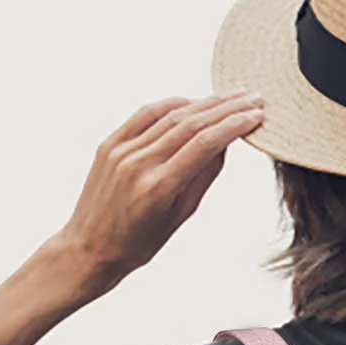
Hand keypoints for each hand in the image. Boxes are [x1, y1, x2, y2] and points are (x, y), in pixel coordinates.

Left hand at [51, 90, 264, 300]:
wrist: (89, 248)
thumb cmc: (137, 243)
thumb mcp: (180, 216)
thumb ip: (203, 176)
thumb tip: (225, 143)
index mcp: (159, 187)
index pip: (205, 144)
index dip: (234, 125)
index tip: (256, 115)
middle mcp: (139, 163)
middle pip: (191, 123)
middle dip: (226, 108)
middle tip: (253, 98)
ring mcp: (121, 150)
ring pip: (170, 114)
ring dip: (204, 102)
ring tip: (231, 96)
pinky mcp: (110, 143)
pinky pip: (145, 114)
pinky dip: (172, 105)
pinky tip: (193, 101)